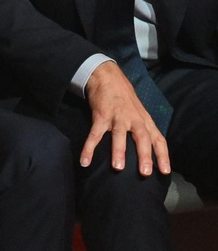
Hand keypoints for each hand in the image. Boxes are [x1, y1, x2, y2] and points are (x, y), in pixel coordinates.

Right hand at [81, 60, 170, 174]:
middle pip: (143, 138)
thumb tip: (148, 151)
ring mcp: (117, 117)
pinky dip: (89, 148)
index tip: (165, 171)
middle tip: (145, 173)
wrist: (108, 77)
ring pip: (119, 135)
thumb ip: (143, 128)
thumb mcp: (139, 112)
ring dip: (119, 151)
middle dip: (144, 156)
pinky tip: (85, 161)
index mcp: (145, 120)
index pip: (158, 139)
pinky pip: (94, 134)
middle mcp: (134, 119)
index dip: (163, 155)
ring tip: (118, 167)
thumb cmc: (124, 98)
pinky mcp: (101, 116)